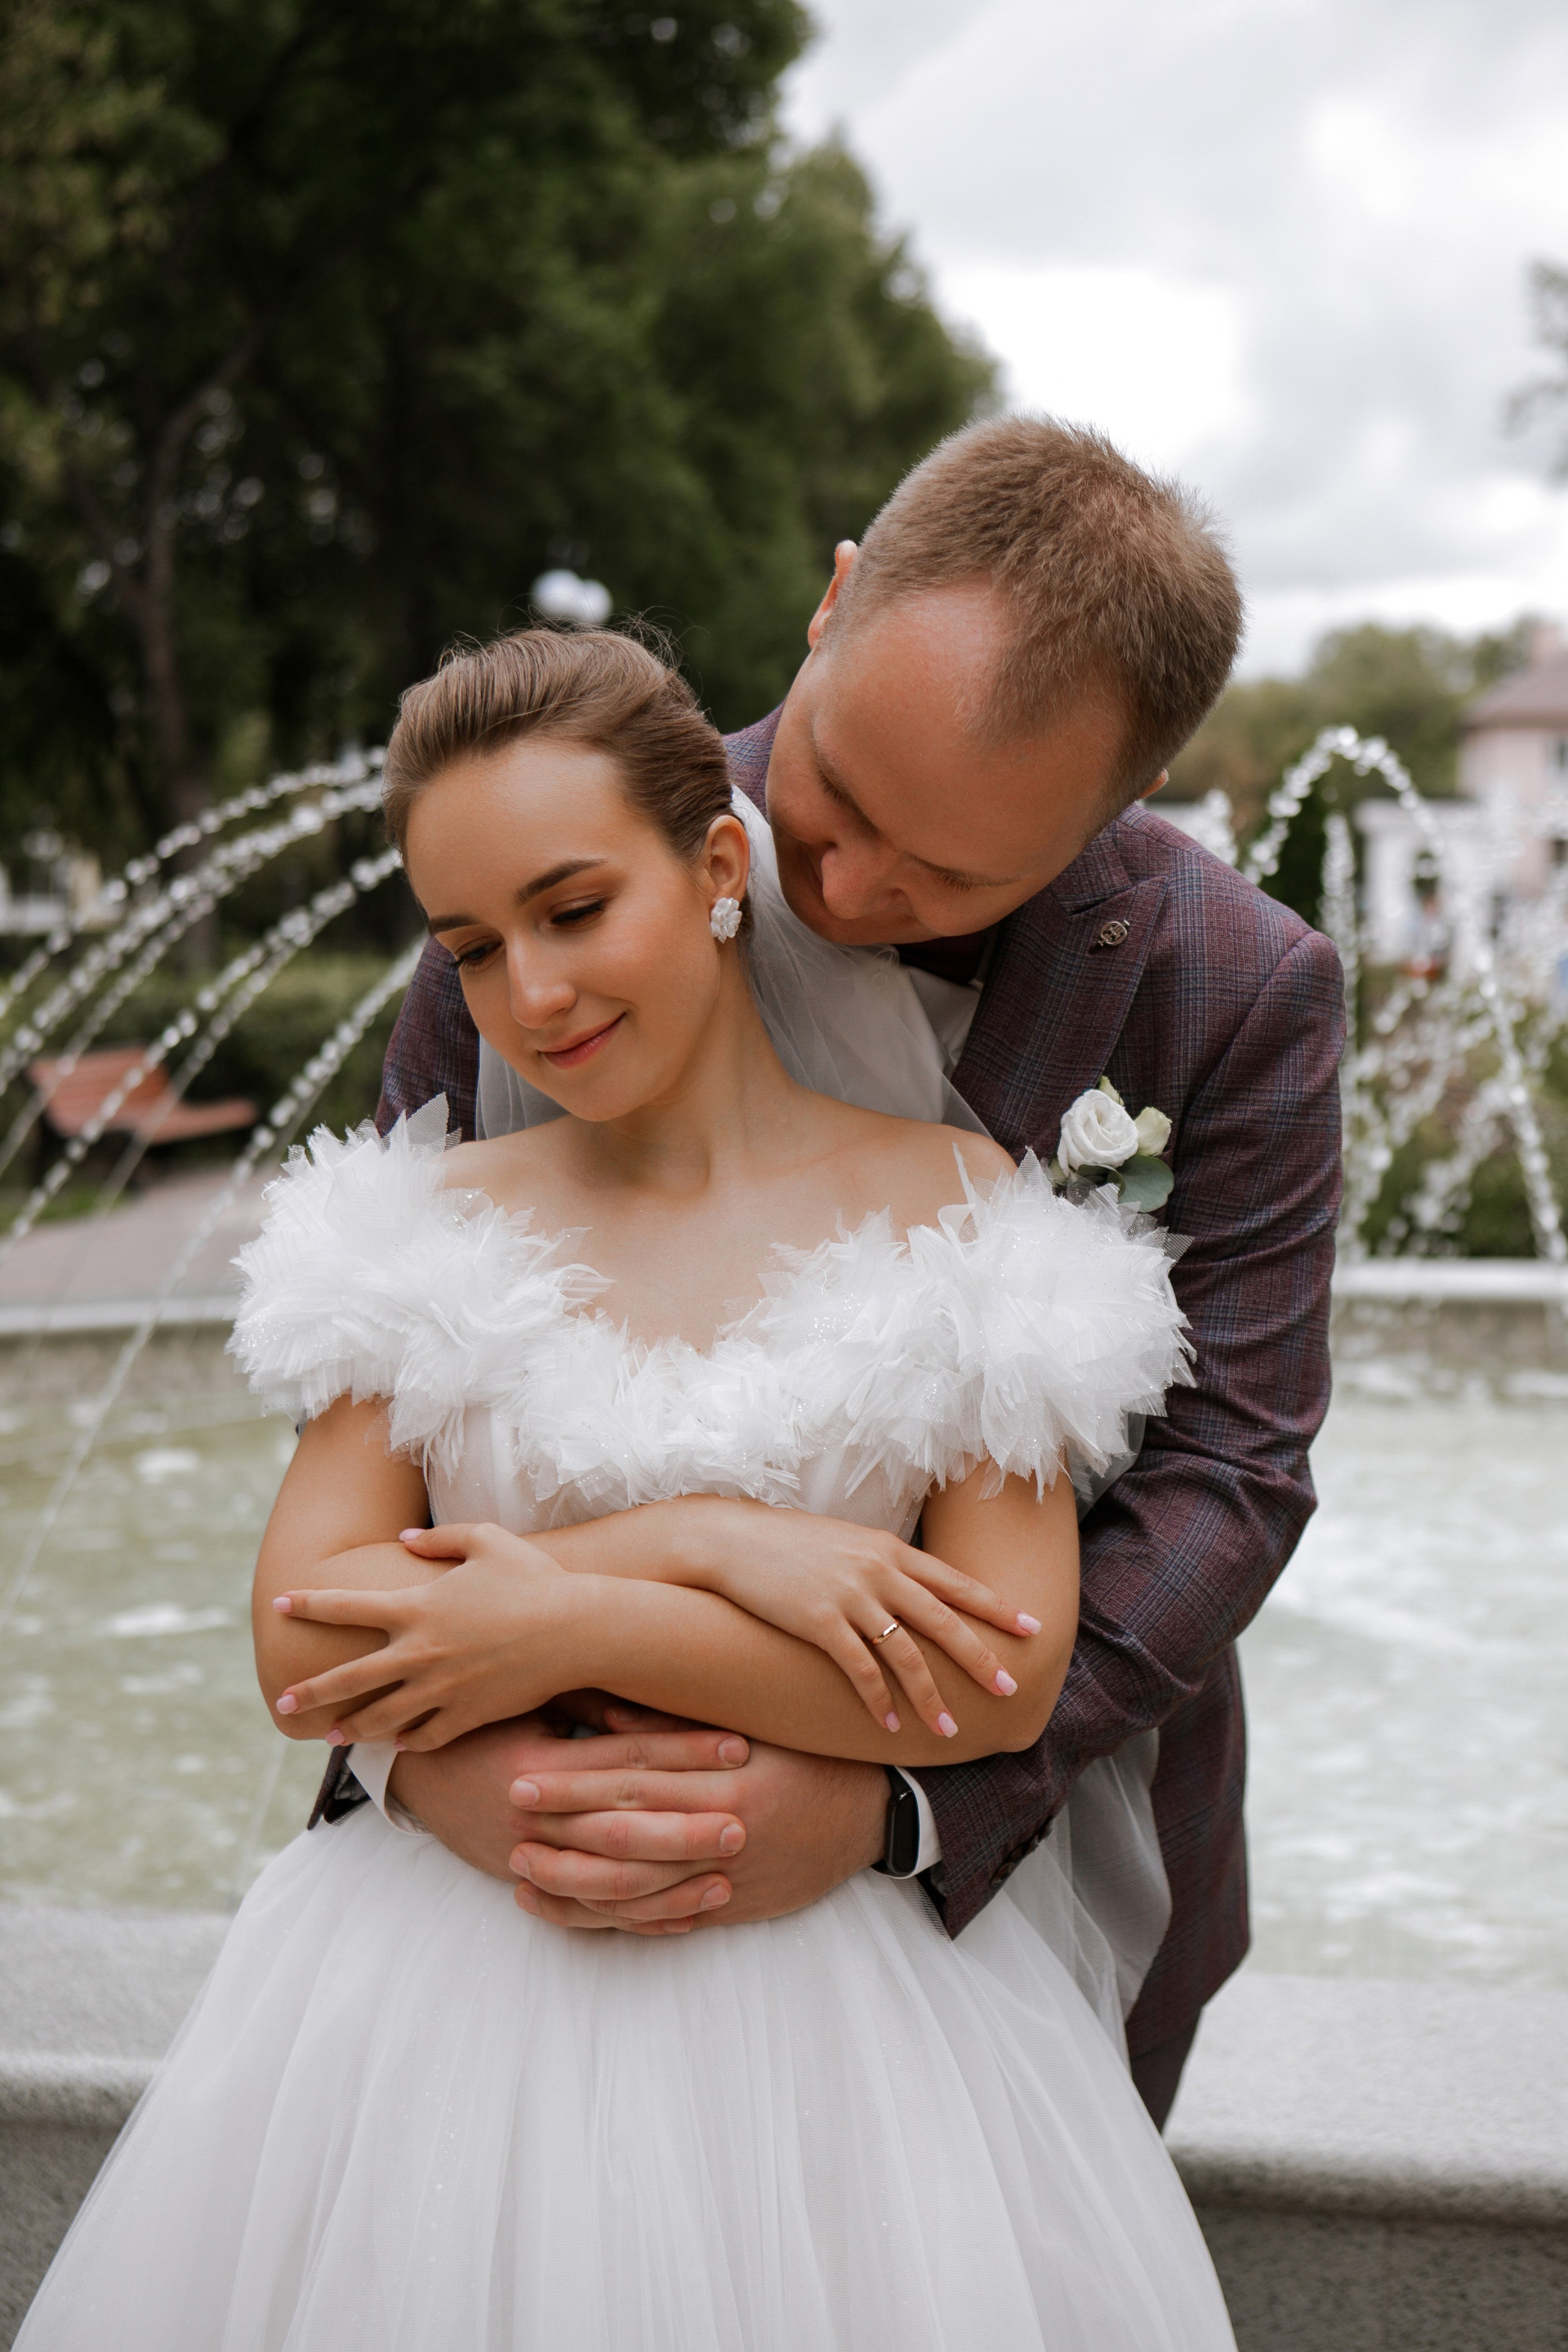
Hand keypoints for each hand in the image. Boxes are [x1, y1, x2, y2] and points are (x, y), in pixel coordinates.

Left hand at [272, 1522, 581, 1746]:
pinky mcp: (468, 1715)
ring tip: (333, 1737)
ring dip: (353, 1726)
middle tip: (284, 1703)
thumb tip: (405, 1541)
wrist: (577, 1631)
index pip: (345, 1606)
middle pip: (348, 1678)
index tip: (279, 1606)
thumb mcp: (487, 1541)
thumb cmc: (534, 1579)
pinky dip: (407, 1740)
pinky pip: (426, 1735)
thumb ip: (441, 1539)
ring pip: (382, 1716)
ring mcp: (441, 1689)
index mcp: (417, 1607)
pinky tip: (396, 1743)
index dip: (308, 1605)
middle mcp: (419, 1652)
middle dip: (311, 1693)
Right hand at [388, 1708, 755, 1936]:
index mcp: (539, 1766)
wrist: (418, 1775)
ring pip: (611, 1884)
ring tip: (726, 1878)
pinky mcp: (532, 1886)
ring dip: (672, 1886)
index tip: (739, 1747)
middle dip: (687, 1827)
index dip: (684, 1752)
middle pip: (624, 1827)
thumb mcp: (530, 1700)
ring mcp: (532, 1860)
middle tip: (745, 1824)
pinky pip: (593, 1914)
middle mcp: (536, 1820)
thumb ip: (590, 1701)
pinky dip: (639, 1920)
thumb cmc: (485, 1723)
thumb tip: (655, 1701)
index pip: (626, 1760)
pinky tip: (685, 1920)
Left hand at [504, 1710, 887, 1934]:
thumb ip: (678, 1725)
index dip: (572, 1781)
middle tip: (507, 1820)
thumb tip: (605, 1714)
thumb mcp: (753, 1726)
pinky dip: (610, 1919)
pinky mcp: (728, 1911)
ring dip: (571, 1882)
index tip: (523, 1774)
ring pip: (635, 1890)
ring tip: (519, 1869)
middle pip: (624, 1837)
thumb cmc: (804, 1756)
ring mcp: (724, 1880)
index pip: (632, 1783)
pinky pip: (659, 1922)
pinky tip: (565, 1909)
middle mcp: (722, 1833)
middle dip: (559, 1830)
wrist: (870, 1814)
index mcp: (725, 1781)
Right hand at [674, 1499, 1039, 1739]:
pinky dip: (880, 1701)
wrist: (731, 1538)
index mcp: (889, 1549)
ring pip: (907, 1654)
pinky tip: (892, 1725)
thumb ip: (882, 1565)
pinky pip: (860, 1670)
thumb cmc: (787, 1544)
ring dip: (932, 1697)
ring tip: (951, 1730)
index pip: (955, 1582)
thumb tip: (912, 1590)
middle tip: (1011, 1689)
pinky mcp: (819, 1622)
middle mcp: (878, 1571)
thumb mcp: (846, 1544)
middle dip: (981, 1659)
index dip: (996, 1607)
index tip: (1032, 1628)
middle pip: (944, 1621)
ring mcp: (850, 1596)